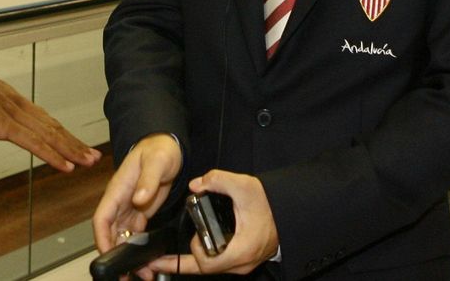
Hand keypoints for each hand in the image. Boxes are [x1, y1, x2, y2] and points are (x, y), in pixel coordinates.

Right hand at [0, 69, 99, 172]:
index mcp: (12, 103)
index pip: (43, 122)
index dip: (61, 135)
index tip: (75, 145)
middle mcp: (19, 107)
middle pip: (52, 128)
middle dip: (74, 144)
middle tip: (93, 156)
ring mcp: (14, 115)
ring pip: (50, 136)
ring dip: (72, 151)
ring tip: (88, 162)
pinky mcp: (6, 125)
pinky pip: (34, 143)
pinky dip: (53, 155)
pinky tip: (66, 166)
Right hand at [91, 133, 181, 269]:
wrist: (167, 146)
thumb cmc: (159, 149)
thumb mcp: (156, 161)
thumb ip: (148, 180)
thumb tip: (138, 199)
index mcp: (118, 189)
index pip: (102, 217)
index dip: (101, 238)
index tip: (107, 255)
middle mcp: (120, 201)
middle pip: (109, 233)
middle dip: (114, 255)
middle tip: (125, 274)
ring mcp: (129, 208)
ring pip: (121, 237)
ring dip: (127, 255)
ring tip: (140, 273)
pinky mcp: (139, 212)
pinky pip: (134, 234)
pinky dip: (137, 248)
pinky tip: (145, 261)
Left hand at [145, 170, 278, 276]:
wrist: (288, 210)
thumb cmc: (270, 203)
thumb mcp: (243, 186)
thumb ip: (217, 180)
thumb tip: (195, 184)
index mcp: (240, 251)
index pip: (206, 265)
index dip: (192, 254)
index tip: (186, 241)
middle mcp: (241, 263)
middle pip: (206, 269)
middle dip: (185, 261)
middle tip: (161, 259)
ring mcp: (243, 264)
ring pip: (213, 267)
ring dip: (196, 258)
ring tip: (175, 255)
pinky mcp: (243, 259)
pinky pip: (220, 263)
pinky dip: (206, 256)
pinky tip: (197, 248)